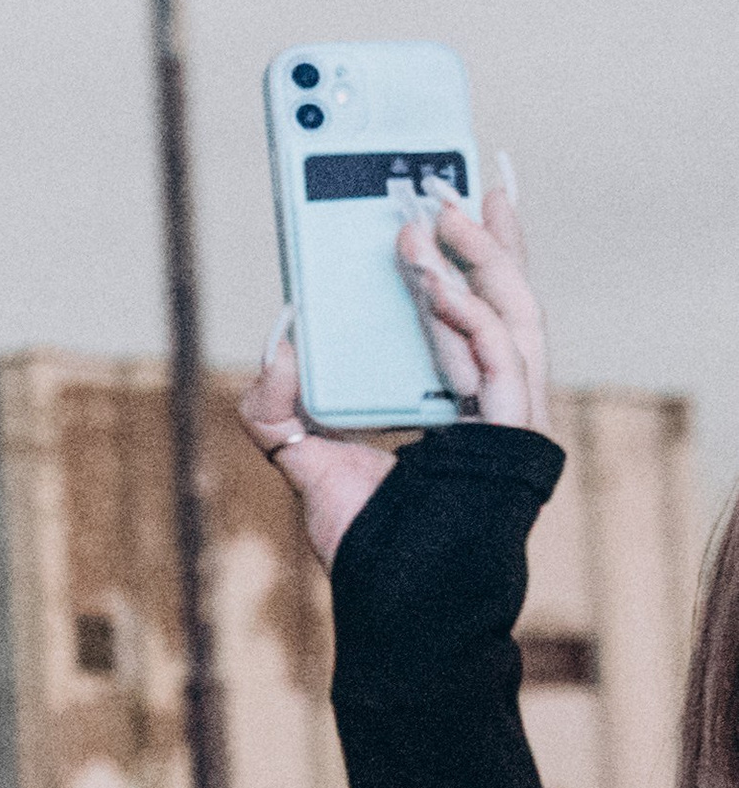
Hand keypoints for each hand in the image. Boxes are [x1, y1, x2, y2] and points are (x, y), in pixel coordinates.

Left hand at [239, 166, 545, 564]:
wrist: (394, 612)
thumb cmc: (365, 546)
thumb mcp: (300, 459)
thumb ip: (275, 404)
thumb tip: (276, 336)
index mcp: (454, 398)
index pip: (471, 306)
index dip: (467, 249)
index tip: (448, 193)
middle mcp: (488, 400)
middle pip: (502, 295)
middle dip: (483, 231)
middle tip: (448, 175)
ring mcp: (508, 415)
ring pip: (511, 311)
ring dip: (475, 257)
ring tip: (434, 212)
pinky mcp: (513, 433)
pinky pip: (502, 358)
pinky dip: (470, 316)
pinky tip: (436, 283)